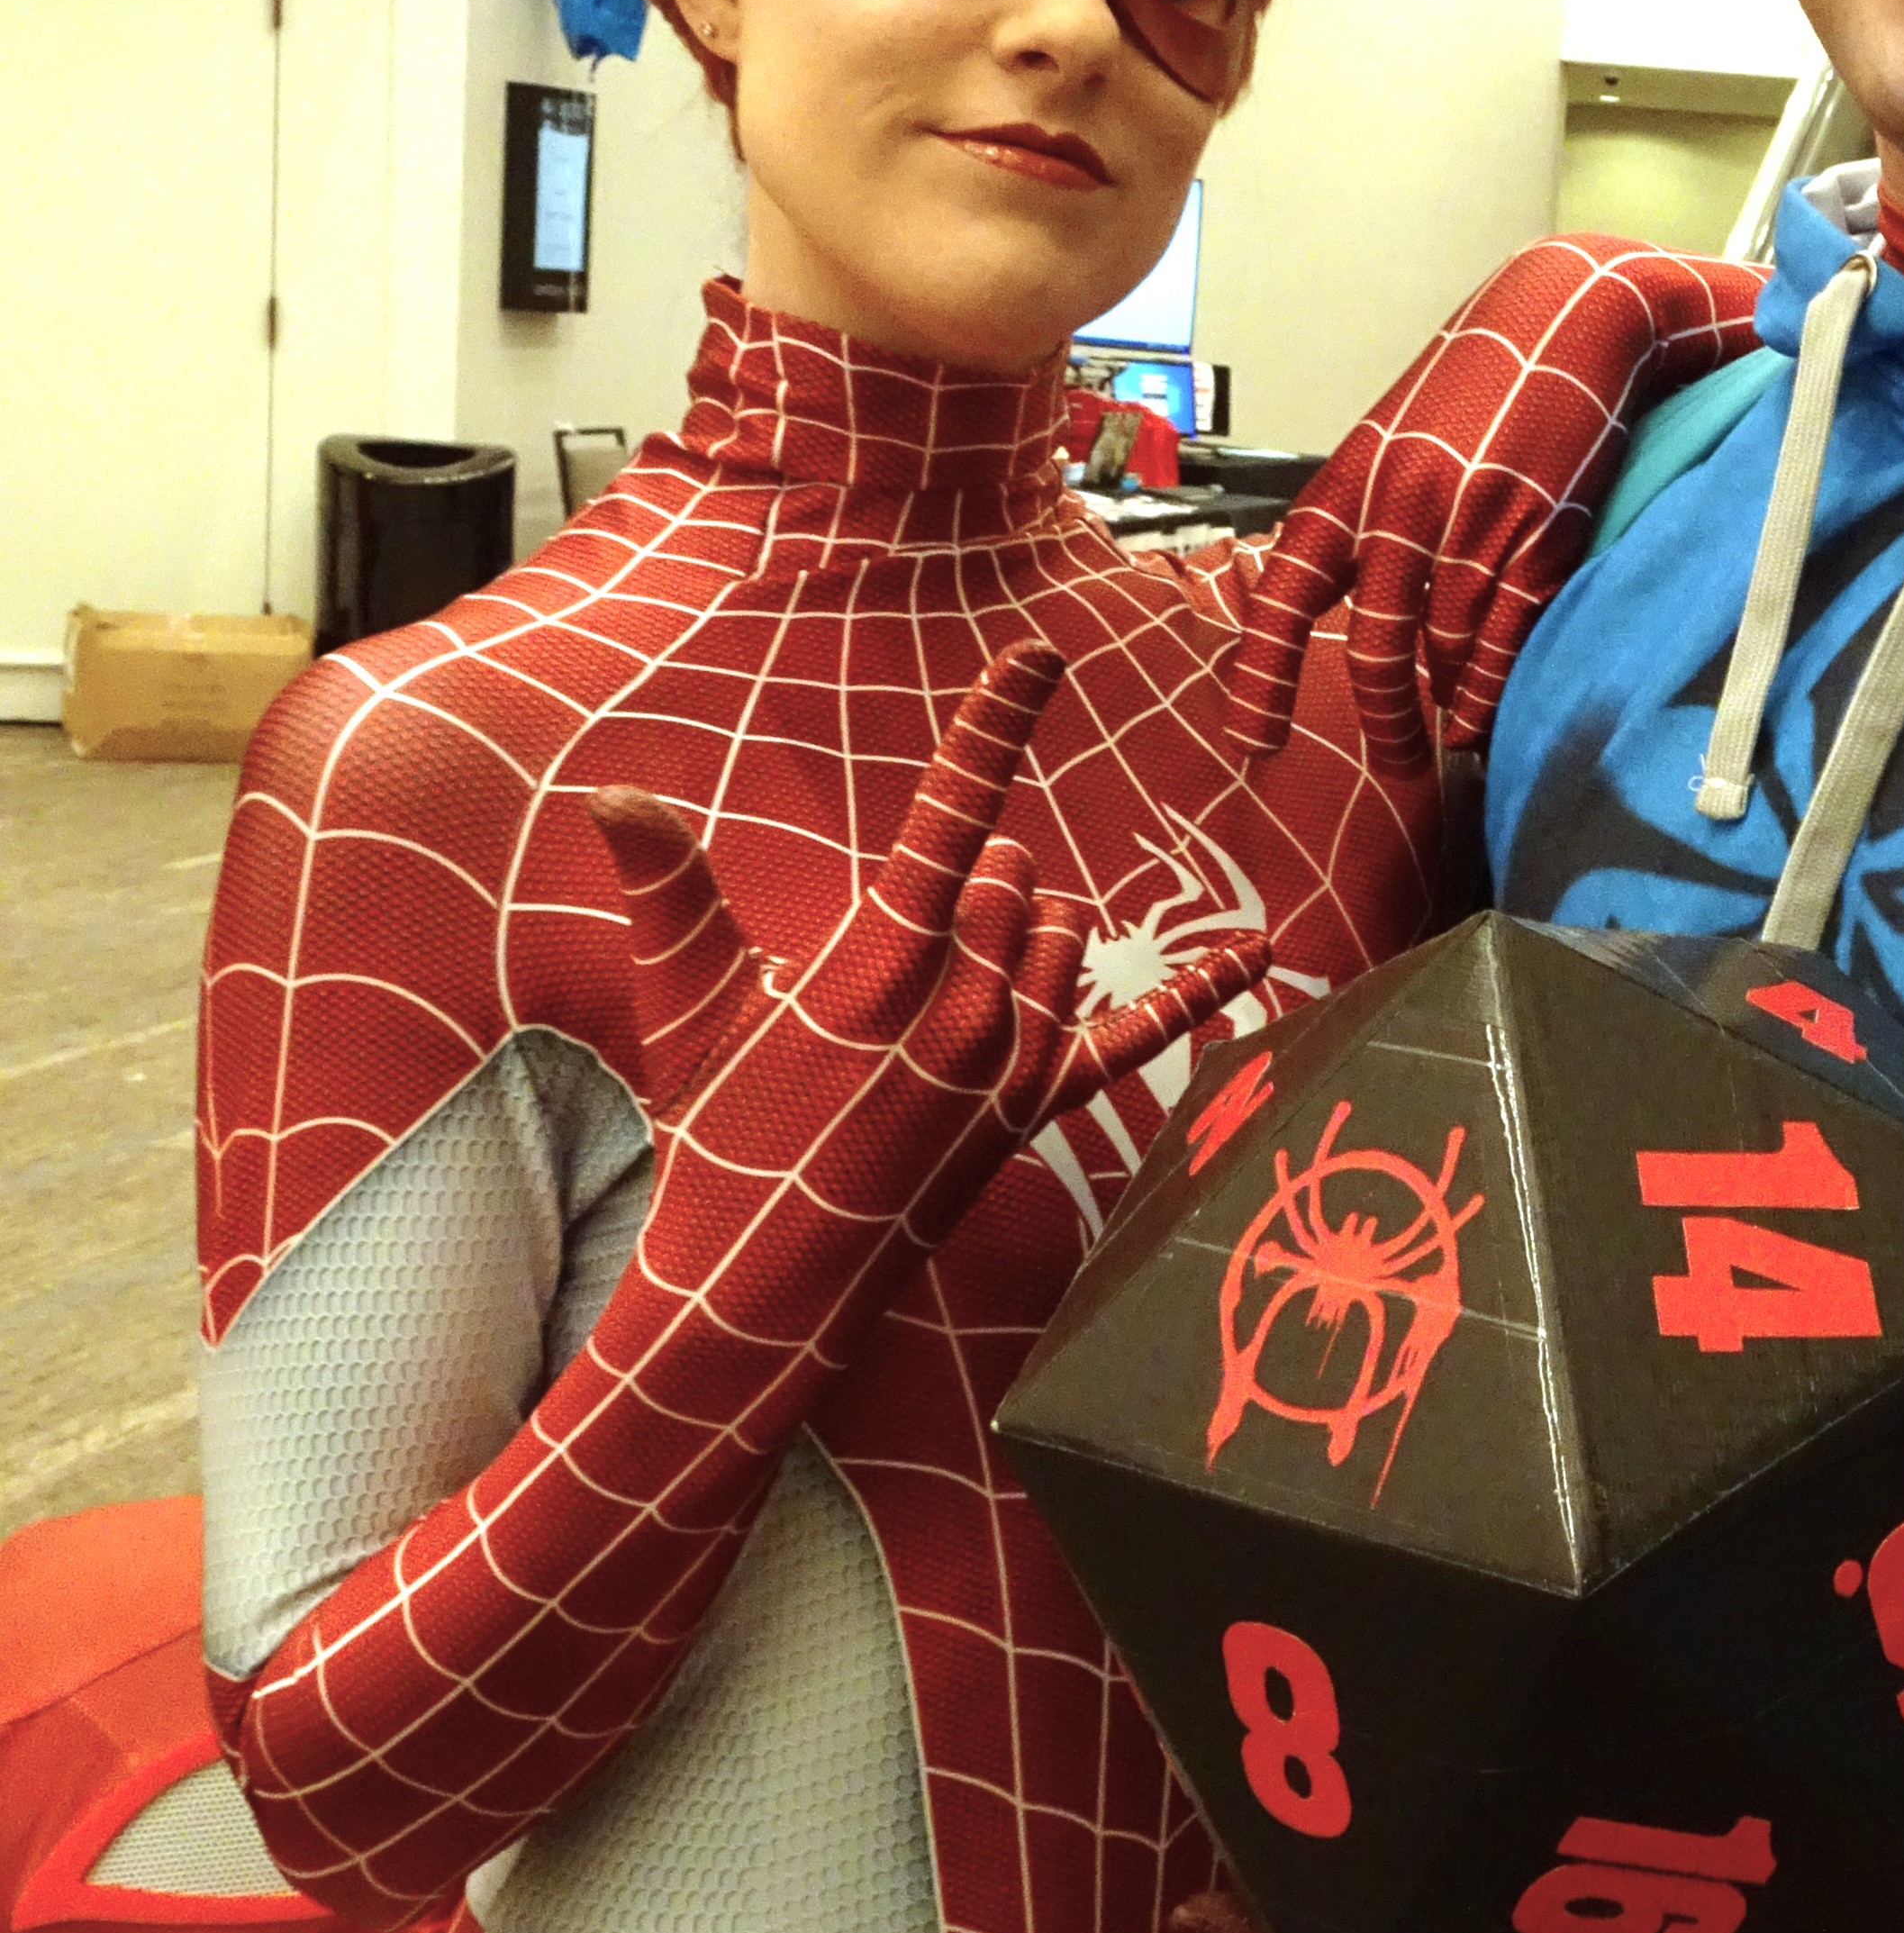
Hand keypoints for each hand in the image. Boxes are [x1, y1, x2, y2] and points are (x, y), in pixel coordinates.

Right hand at [590, 639, 1265, 1351]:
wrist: (764, 1278)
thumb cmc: (719, 1133)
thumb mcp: (689, 1007)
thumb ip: (668, 893)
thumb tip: (611, 794)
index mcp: (878, 962)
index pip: (949, 815)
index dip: (994, 725)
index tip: (1040, 654)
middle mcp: (963, 1005)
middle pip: (1010, 870)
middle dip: (965, 872)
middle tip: (895, 942)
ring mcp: (1011, 1062)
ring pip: (1060, 933)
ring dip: (1017, 928)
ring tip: (935, 987)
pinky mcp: (1040, 1110)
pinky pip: (1141, 1036)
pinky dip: (1201, 991)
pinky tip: (1263, 955)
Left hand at [1223, 238, 1765, 774]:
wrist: (1565, 318)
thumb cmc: (1472, 385)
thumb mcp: (1392, 442)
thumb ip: (1363, 519)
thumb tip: (1349, 606)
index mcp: (1347, 486)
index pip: (1287, 598)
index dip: (1264, 677)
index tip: (1253, 744)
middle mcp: (1400, 510)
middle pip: (1377, 649)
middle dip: (1384, 719)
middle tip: (1393, 763)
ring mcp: (1472, 525)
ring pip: (1445, 651)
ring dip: (1445, 708)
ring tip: (1449, 739)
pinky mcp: (1537, 536)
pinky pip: (1503, 638)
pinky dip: (1488, 687)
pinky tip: (1483, 714)